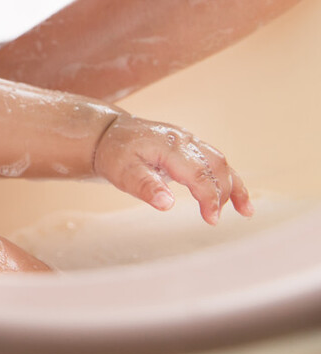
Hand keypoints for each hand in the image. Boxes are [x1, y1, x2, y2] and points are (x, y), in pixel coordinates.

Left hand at [93, 115, 254, 223]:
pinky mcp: (190, 146)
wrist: (109, 133)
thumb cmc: (115, 153)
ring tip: (245, 211)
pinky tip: (238, 199)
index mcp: (168, 146)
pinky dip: (228, 178)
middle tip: (214, 219)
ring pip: (219, 162)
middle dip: (221, 194)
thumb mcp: (123, 172)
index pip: (198, 173)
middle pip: (215, 166)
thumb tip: (166, 204)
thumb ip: (145, 186)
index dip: (209, 197)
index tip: (212, 219)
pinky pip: (215, 161)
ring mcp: (188, 141)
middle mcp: (183, 140)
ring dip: (233, 186)